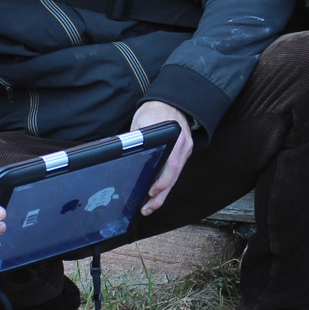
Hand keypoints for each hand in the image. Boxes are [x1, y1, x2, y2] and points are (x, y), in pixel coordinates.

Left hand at [131, 101, 192, 215]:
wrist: (171, 101)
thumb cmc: (154, 110)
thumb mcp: (140, 122)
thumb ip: (135, 139)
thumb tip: (123, 154)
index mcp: (172, 136)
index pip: (170, 163)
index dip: (162, 180)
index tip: (151, 191)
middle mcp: (182, 145)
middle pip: (173, 175)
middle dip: (161, 194)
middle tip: (147, 207)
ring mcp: (185, 149)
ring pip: (176, 176)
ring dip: (164, 193)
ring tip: (150, 207)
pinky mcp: (184, 152)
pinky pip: (176, 172)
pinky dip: (167, 184)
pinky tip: (157, 194)